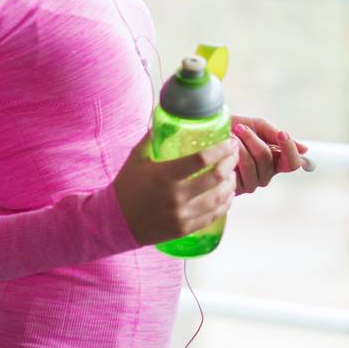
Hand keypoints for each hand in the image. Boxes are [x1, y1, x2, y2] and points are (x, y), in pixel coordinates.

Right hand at [111, 128, 240, 246]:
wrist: (113, 222)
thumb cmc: (126, 187)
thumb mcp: (136, 158)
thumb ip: (152, 138)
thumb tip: (166, 117)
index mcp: (165, 175)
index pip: (201, 159)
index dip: (221, 149)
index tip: (230, 142)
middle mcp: (176, 196)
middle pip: (216, 177)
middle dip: (231, 162)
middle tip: (235, 153)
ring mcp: (181, 215)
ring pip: (219, 198)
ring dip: (231, 183)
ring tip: (233, 173)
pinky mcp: (184, 229)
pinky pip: (213, 216)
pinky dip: (225, 204)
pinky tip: (228, 194)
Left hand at [231, 116, 309, 194]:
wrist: (210, 132)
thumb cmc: (236, 128)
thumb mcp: (259, 126)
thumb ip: (278, 136)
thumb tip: (304, 150)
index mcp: (277, 159)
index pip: (293, 163)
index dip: (290, 150)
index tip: (281, 134)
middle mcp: (266, 174)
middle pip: (270, 161)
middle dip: (254, 140)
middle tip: (241, 128)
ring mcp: (252, 182)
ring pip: (254, 166)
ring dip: (242, 146)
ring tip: (231, 135)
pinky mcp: (236, 188)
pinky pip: (240, 171)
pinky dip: (233, 155)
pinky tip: (226, 148)